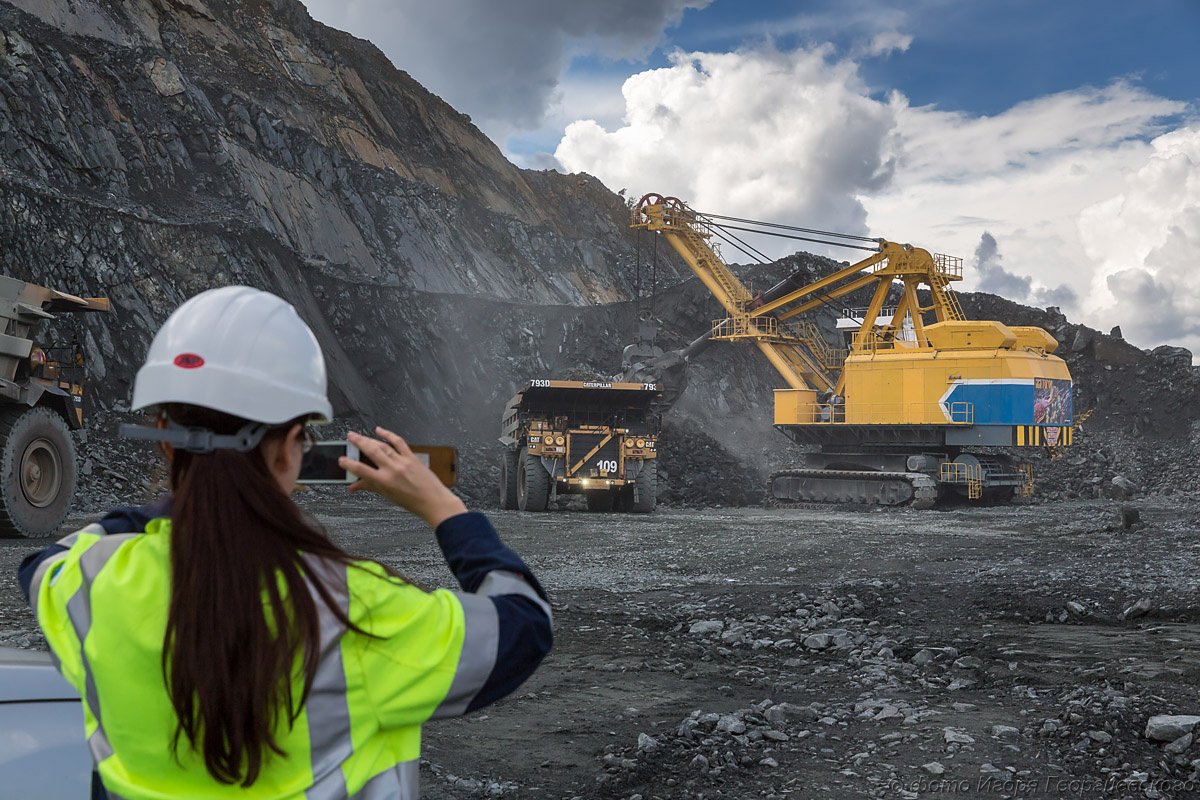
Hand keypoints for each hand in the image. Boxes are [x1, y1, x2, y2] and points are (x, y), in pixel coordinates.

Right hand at [340, 427, 466, 527]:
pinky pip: (399, 442)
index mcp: (384, 481)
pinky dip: (389, 435)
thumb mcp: (387, 496)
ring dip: (370, 439)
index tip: (341, 459)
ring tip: (359, 435)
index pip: (361, 470)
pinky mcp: (412, 457)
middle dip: (358, 442)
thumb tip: (353, 487)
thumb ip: (369, 487)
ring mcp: (403, 462)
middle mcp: (393, 469)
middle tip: (350, 437)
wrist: (433, 501)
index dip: (348, 464)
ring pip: (383, 446)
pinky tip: (380, 430)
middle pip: (372, 451)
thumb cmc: (412, 501)